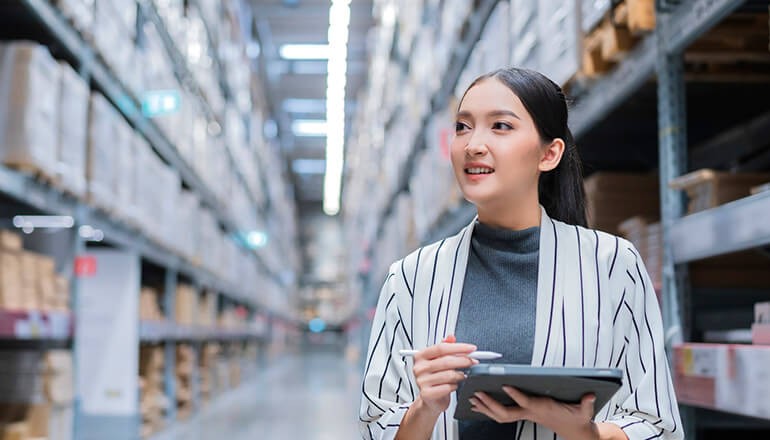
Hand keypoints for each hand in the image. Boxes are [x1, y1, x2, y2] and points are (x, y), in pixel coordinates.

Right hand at [412, 336, 477, 415]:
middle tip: (472, 361)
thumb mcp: (438, 360)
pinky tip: (454, 385)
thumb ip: (445, 348)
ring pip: (448, 375)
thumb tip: (451, 337)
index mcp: (420, 356)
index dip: (458, 347)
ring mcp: (422, 381)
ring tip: (463, 375)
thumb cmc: (434, 378)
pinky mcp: (427, 393)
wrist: (429, 399)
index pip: (441, 348)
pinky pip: (447, 387)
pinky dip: (454, 386)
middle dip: (463, 360)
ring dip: (460, 375)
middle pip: (446, 361)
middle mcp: (419, 368)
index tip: (471, 348)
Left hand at [469, 386, 598, 439]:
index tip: (505, 384)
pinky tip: (479, 404)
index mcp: (542, 409)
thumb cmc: (577, 418)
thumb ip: (586, 404)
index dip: (515, 394)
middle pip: (506, 412)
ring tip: (471, 398)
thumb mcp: (585, 412)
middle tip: (477, 393)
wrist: (575, 431)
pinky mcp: (523, 415)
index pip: (526, 402)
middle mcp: (530, 413)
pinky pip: (502, 414)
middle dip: (490, 404)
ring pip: (500, 415)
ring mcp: (525, 415)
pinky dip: (489, 409)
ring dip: (485, 407)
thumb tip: (590, 395)